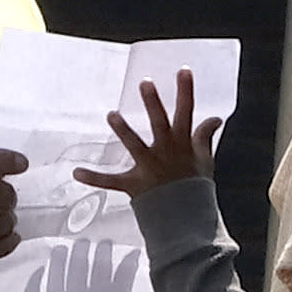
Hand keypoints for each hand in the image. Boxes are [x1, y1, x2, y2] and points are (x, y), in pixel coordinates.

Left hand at [80, 67, 217, 193]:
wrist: (187, 221)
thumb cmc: (195, 188)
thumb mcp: (205, 160)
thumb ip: (205, 137)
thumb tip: (216, 118)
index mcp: (183, 144)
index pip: (186, 112)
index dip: (185, 91)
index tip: (182, 70)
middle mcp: (166, 153)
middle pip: (160, 123)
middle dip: (153, 103)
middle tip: (145, 83)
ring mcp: (149, 169)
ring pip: (135, 146)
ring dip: (123, 130)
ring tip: (111, 114)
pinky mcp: (134, 185)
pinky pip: (111, 181)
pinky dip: (94, 178)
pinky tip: (76, 173)